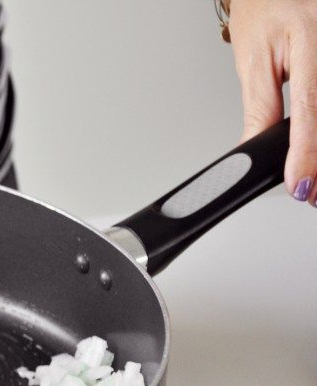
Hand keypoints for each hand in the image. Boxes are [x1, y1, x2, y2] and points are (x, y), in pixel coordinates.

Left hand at [230, 0, 316, 203]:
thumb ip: (259, 107)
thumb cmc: (266, 12)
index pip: (311, 106)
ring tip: (313, 176)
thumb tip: (252, 150)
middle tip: (309, 191)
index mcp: (310, 35)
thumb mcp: (253, 59)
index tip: (300, 183)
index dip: (307, 151)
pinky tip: (316, 150)